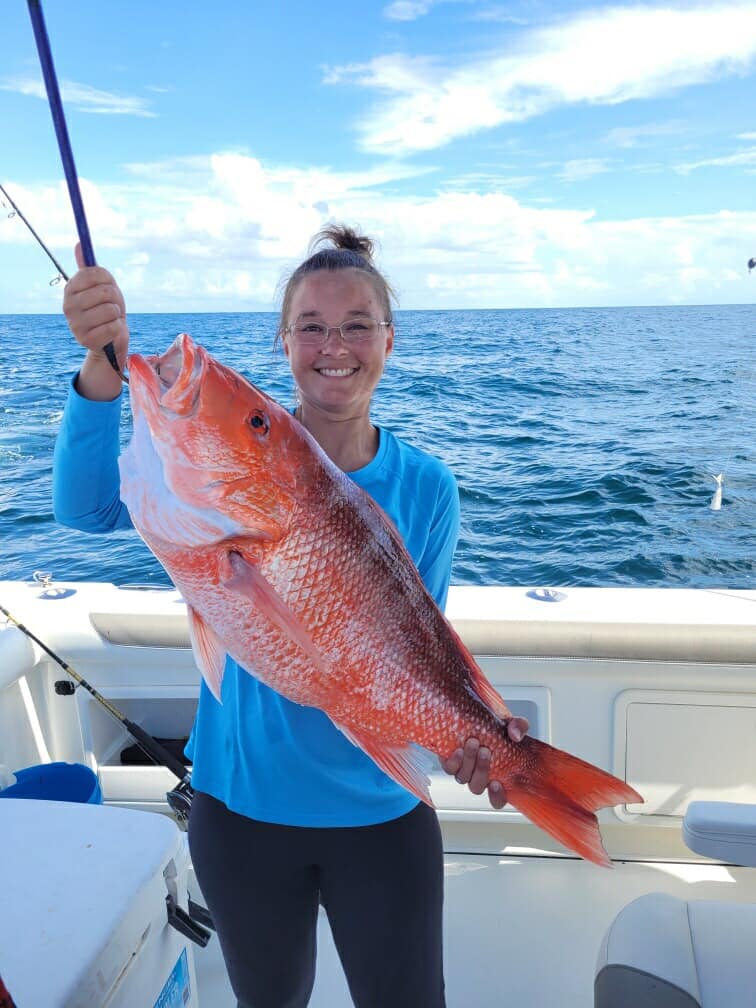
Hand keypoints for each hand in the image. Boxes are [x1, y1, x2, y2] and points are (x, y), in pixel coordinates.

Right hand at [63, 243, 128, 399]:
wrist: (109, 340)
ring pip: (110, 310)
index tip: (107, 287)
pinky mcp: (86, 340)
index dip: (108, 280)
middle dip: (115, 299)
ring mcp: (75, 324)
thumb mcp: (101, 287)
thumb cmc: (106, 309)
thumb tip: (79, 244)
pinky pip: (114, 326)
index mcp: (70, 289)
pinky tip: (111, 330)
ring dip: (117, 314)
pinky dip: (118, 328)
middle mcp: (68, 306)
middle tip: (111, 306)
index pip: (94, 274)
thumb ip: (91, 269)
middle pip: (105, 291)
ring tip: (111, 319)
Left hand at [440, 717, 528, 808]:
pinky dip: (453, 761)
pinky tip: (458, 749)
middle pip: (477, 787)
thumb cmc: (494, 721)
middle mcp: (479, 775)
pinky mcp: (449, 759)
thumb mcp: (510, 722)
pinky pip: (449, 768)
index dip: (497, 797)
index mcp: (497, 774)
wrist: (473, 712)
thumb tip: (515, 735)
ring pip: (462, 778)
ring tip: (473, 742)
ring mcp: (463, 768)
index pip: (498, 799)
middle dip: (481, 771)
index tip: (497, 783)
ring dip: (468, 762)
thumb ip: (519, 726)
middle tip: (485, 750)